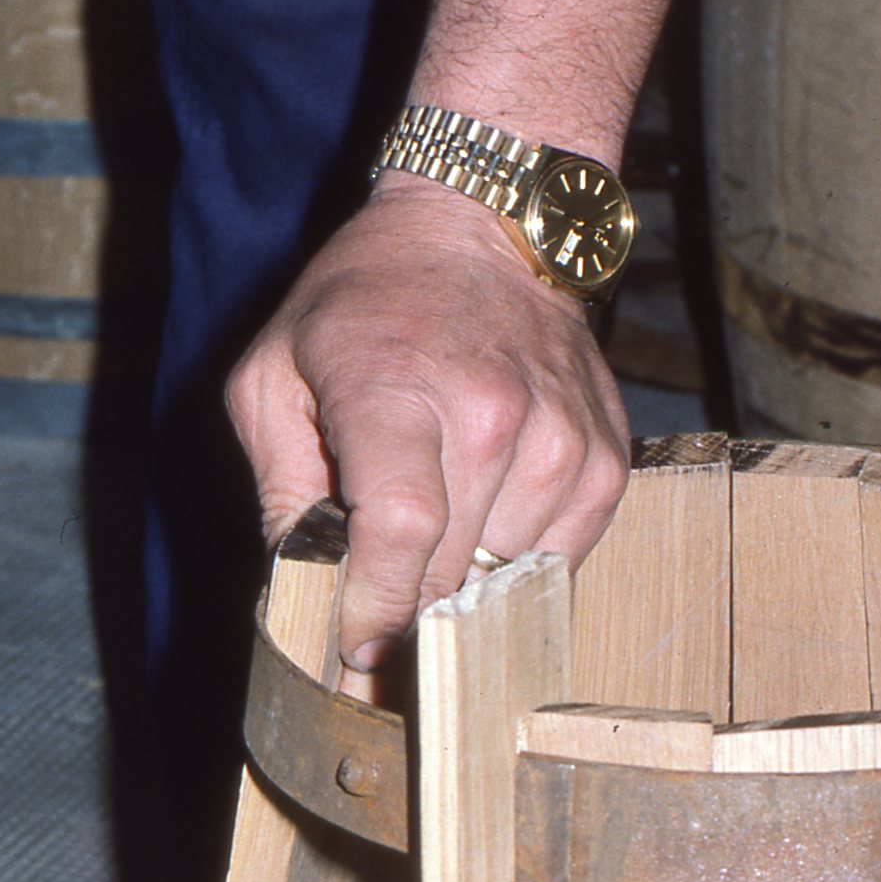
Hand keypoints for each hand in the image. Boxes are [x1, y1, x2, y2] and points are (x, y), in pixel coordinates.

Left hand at [226, 175, 632, 668]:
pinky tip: (485, 525)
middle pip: (450, 574)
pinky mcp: (605, 463)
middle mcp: (493, 416)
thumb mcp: (275, 375)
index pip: (401, 533)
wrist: (483, 229)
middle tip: (379, 640)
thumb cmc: (365, 303)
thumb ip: (279, 490)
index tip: (359, 653)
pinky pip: (556, 562)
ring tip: (435, 552)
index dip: (378, 610)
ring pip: (505, 579)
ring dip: (464, 587)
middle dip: (408, 621)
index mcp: (399, 391)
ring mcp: (560, 441)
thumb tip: (301, 595)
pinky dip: (515, 566)